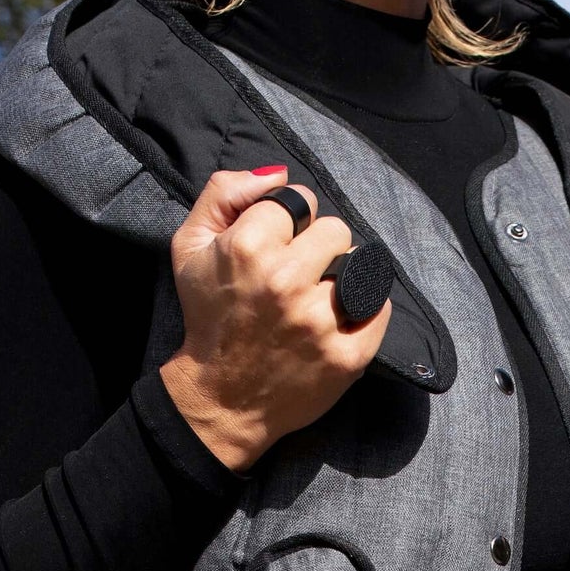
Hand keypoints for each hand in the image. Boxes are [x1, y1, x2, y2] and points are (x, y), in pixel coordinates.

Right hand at [160, 167, 392, 472]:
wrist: (221, 398)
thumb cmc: (208, 317)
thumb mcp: (190, 245)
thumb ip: (225, 192)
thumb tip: (279, 173)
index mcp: (249, 248)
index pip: (299, 199)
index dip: (290, 220)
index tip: (278, 244)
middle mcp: (286, 282)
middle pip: (336, 230)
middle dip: (319, 247)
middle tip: (300, 274)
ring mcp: (320, 322)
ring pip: (359, 268)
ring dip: (341, 280)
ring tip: (317, 299)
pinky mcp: (347, 356)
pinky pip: (379, 309)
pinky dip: (366, 311)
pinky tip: (339, 319)